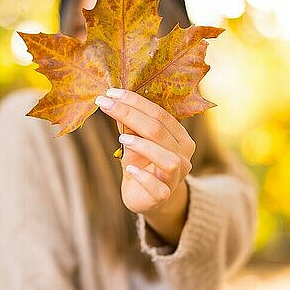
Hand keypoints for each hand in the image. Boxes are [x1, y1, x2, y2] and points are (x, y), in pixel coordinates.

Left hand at [95, 89, 195, 245]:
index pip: (160, 114)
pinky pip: (158, 187)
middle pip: (159, 131)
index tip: (111, 93)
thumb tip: (113, 100)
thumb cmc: (141, 163)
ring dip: (143, 146)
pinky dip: (143, 176)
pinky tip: (129, 169)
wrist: (145, 196)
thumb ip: (128, 125)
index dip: (135, 102)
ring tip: (122, 139)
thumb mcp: (133, 141)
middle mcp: (183, 155)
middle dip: (130, 114)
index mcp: (180, 137)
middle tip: (105, 105)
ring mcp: (176, 177)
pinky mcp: (164, 196)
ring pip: (168, 159)